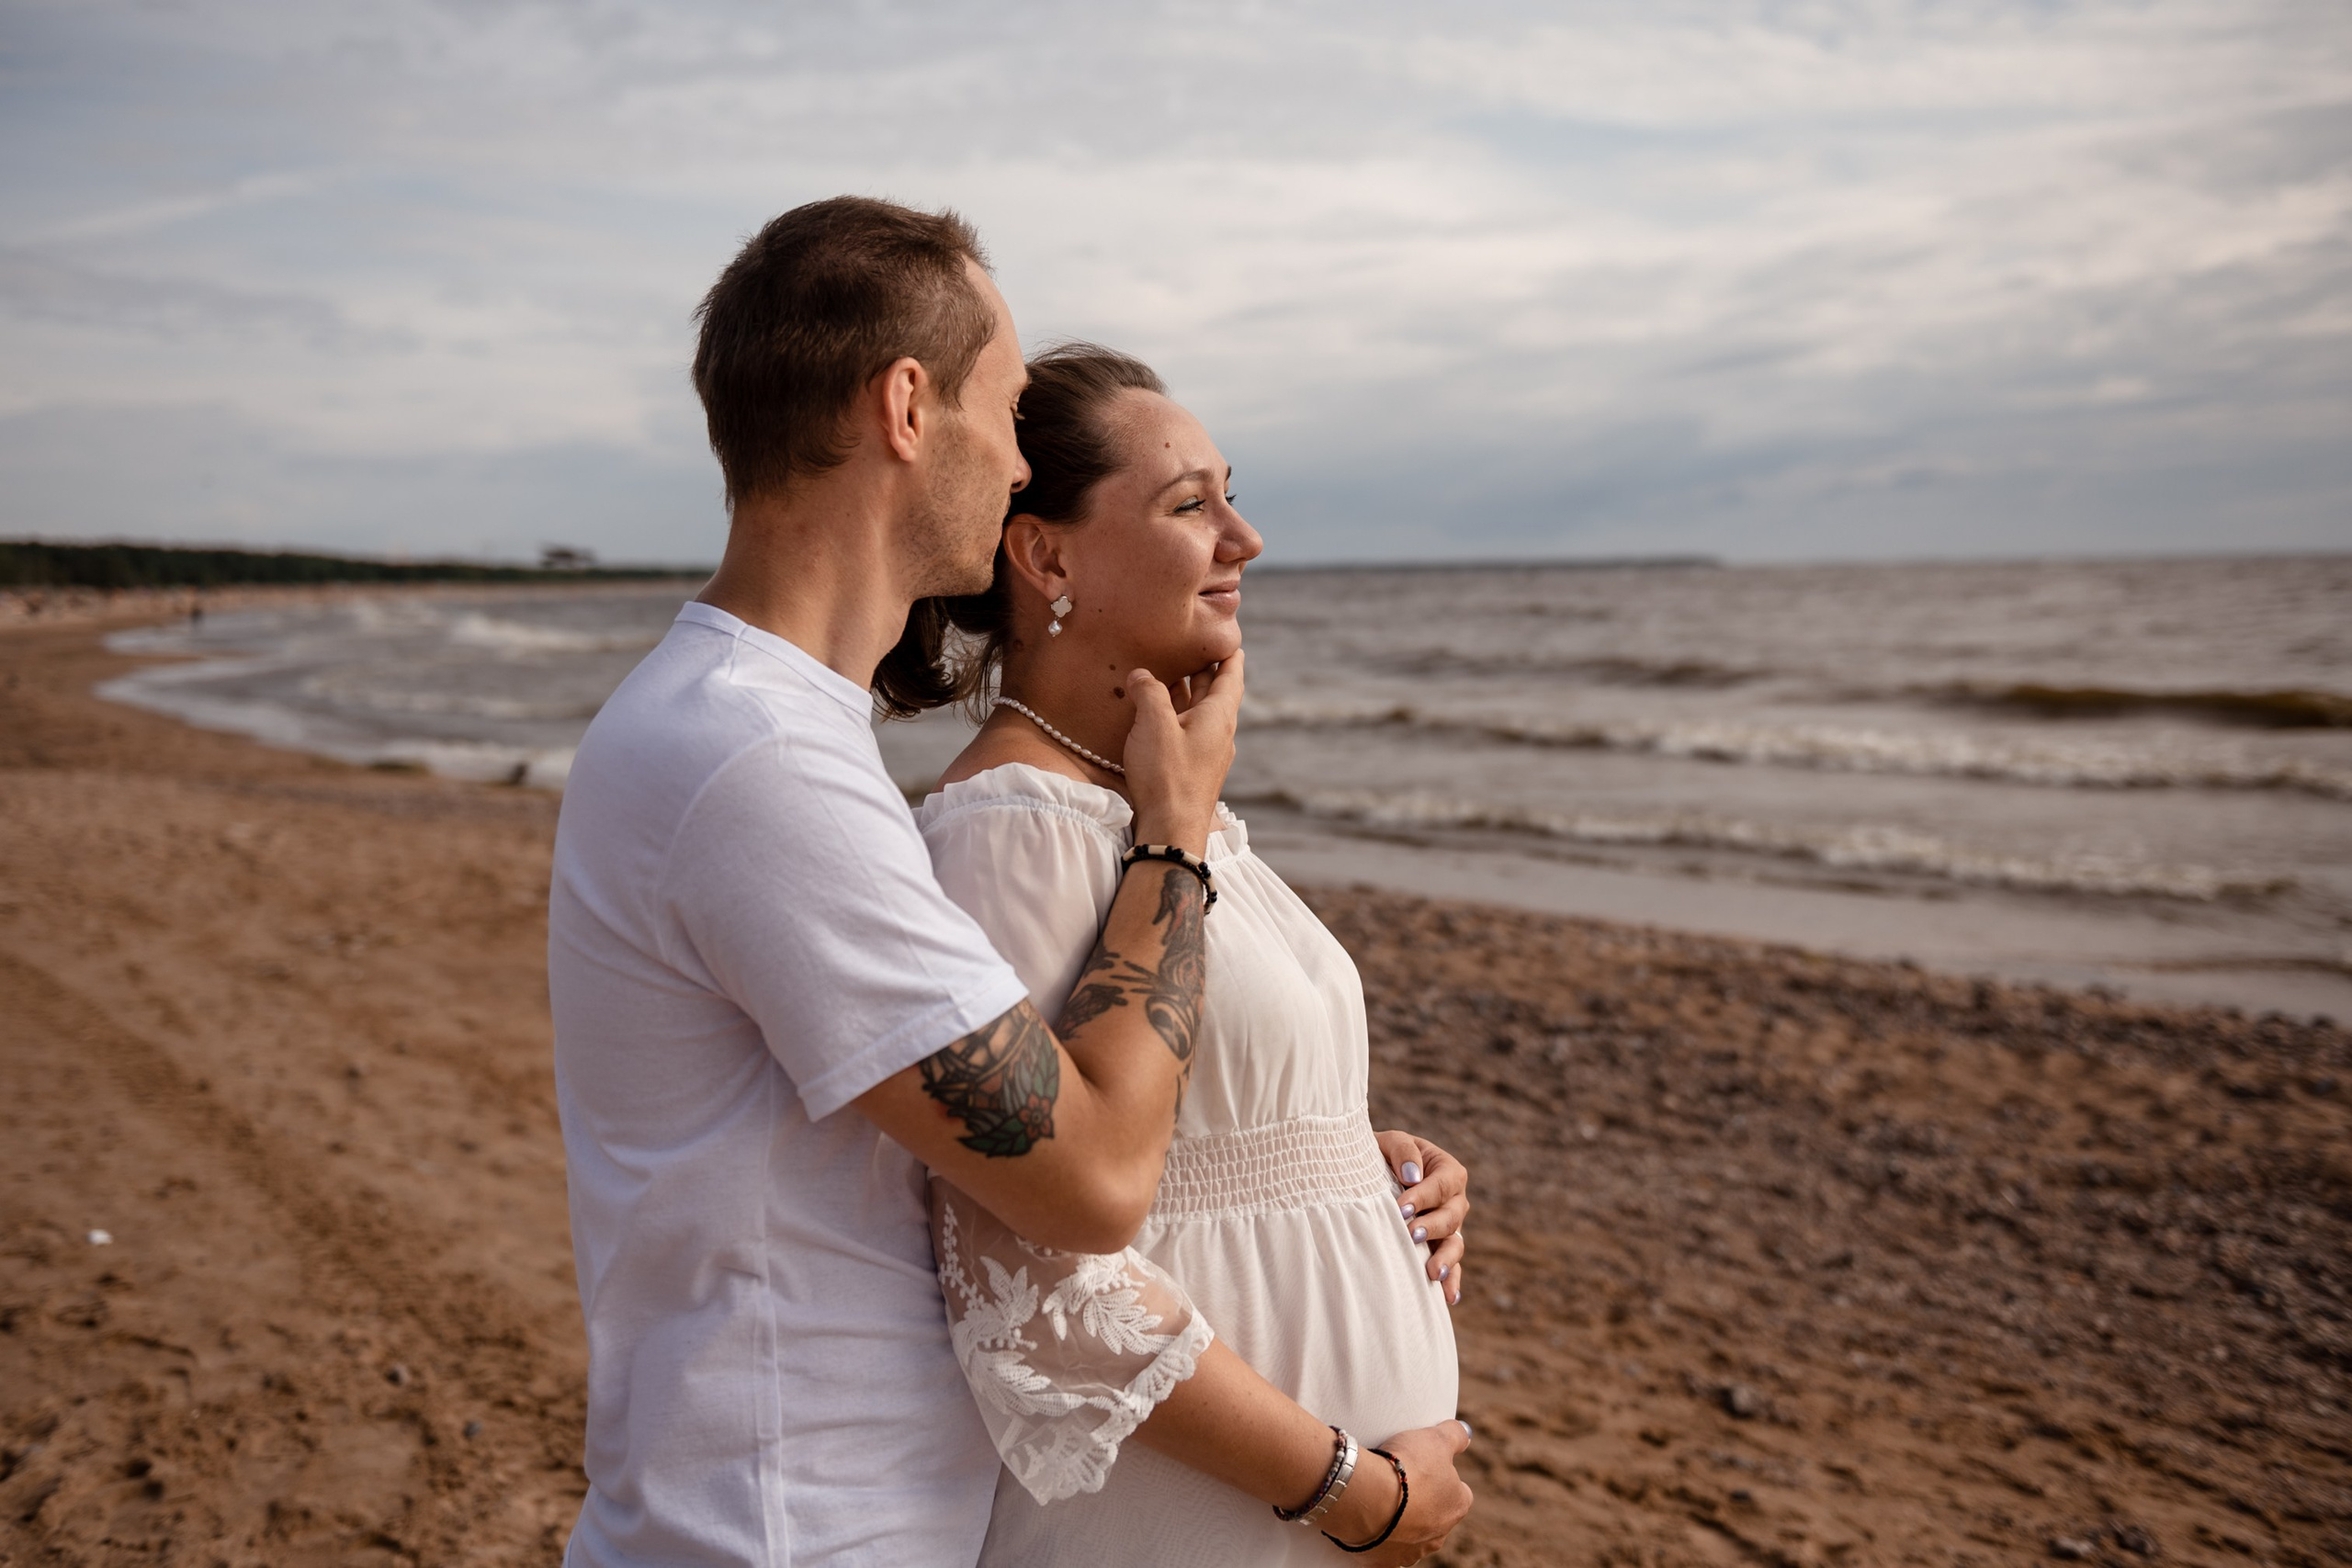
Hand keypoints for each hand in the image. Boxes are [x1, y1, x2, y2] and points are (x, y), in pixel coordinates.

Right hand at [1121, 650, 1243, 855]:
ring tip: (1167, 674)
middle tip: (1191, 647)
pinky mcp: (1193, 769)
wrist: (1172, 830)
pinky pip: (1187, 732)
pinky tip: (1156, 716)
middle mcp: (1219, 732)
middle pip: (1214, 692)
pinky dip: (1175, 715)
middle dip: (1203, 669)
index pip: (1232, 675)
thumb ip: (1149, 692)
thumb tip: (1142, 675)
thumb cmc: (1167, 776)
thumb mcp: (1154, 724)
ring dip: (1186, 692)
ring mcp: (1207, 753)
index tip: (1227, 636)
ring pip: (1198, 712)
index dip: (1229, 654)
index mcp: (1219, 716)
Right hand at [1318, 1418, 1474, 1564]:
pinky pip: (1384, 1550)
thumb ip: (1455, 1436)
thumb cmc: (1405, 1467)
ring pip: (1411, 1535)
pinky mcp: (1385, 1562)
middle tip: (1399, 1481)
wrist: (1366, 1497)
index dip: (1443, 1479)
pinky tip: (1368, 1521)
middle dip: (1421, 1502)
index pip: (1459, 1493)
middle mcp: (1439, 1534)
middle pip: (1435, 1516)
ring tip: (1380, 1499)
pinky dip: (1378, 1538)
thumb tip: (1465, 1433)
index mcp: (1456, 1506)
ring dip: (1400, 1521)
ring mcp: (1412, 1551)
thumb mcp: (1436, 1438)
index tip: (1424, 1468)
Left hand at [1379, 1129, 1468, 1306]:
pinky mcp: (1439, 1247)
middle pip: (1452, 1216)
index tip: (1401, 1209)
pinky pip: (1451, 1266)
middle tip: (1410, 1235)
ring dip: (1445, 1259)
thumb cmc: (1381, 1154)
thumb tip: (1413, 1177)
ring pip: (1455, 1244)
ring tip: (1432, 1273)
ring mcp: (1449, 1227)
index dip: (1423, 1197)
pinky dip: (1452, 1281)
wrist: (1370, 1174)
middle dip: (1432, 1227)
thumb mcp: (1389, 1141)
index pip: (1442, 1185)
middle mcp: (1454, 1200)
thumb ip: (1403, 1151)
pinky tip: (1448, 1298)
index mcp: (1447, 1170)